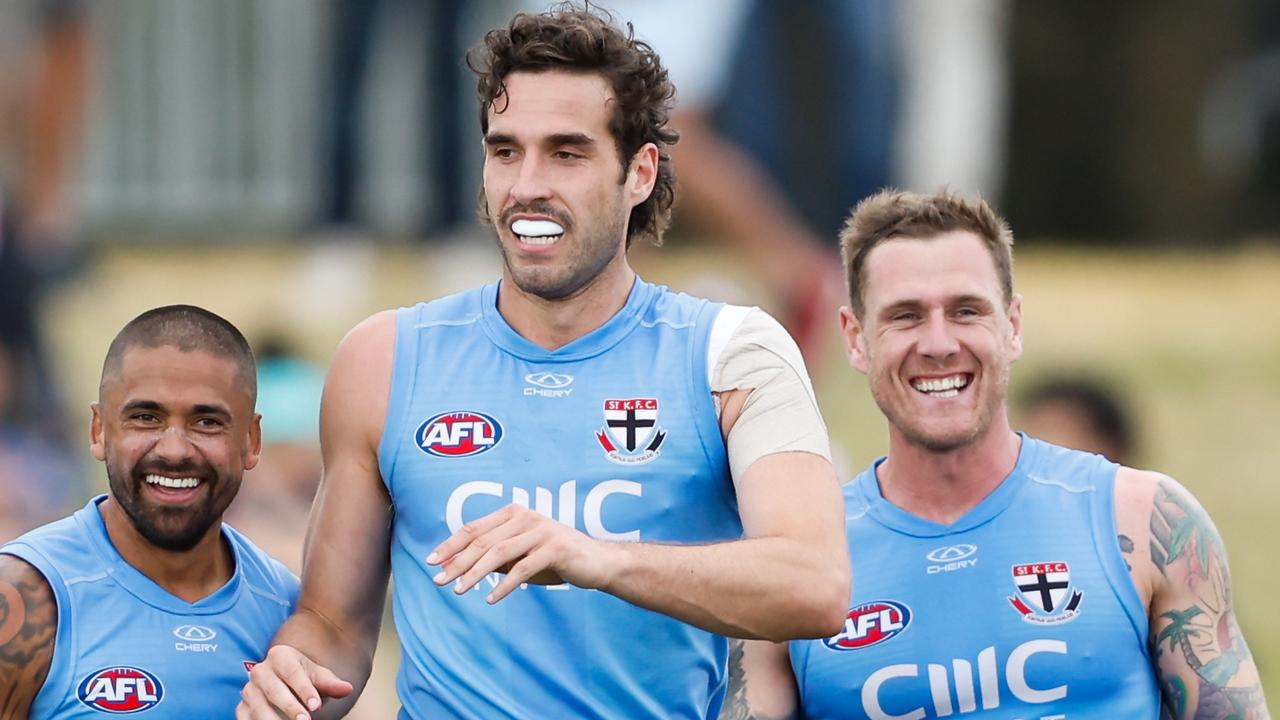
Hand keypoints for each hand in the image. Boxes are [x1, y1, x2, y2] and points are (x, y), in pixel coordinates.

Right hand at [236, 644, 352, 719]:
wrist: (284, 683)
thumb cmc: (304, 678)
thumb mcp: (319, 678)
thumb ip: (331, 683)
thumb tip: (348, 689)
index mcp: (280, 656)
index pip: (292, 672)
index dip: (304, 689)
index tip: (316, 706)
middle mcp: (260, 671)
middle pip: (274, 689)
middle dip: (290, 707)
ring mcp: (249, 689)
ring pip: (258, 706)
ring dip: (273, 719)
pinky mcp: (242, 706)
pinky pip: (246, 718)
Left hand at [427, 504, 615, 602]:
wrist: (596, 562)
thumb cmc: (553, 559)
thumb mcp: (519, 556)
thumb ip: (492, 558)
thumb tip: (454, 568)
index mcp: (513, 513)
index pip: (473, 528)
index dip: (450, 545)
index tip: (431, 562)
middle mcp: (525, 516)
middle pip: (482, 541)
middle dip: (457, 562)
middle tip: (438, 581)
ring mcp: (540, 530)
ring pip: (498, 553)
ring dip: (475, 573)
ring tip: (459, 591)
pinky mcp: (554, 548)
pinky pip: (522, 568)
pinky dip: (504, 585)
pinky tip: (490, 598)